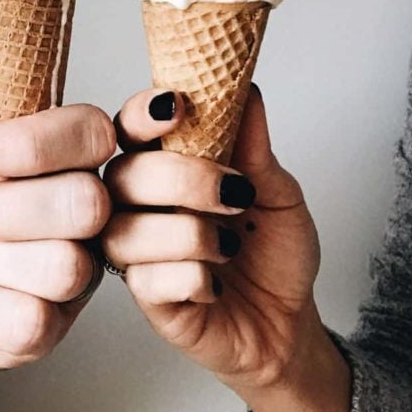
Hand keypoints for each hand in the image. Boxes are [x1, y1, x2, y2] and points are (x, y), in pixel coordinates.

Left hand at [0, 64, 114, 411]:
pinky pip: (30, 322)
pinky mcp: (47, 331)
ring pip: (64, 266)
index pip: (93, 132)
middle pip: (87, 202)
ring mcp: (71, 274)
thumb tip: (23, 40)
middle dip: (6, 207)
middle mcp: (83, 211)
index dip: (33, 144)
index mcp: (65, 156)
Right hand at [102, 86, 349, 411]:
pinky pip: (147, 281)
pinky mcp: (147, 300)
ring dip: (188, 234)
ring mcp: (138, 254)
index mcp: (163, 169)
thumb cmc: (273, 252)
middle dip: (181, 178)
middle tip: (235, 192)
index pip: (128, 130)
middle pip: (122, 177)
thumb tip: (244, 89)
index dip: (140, 115)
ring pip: (126, 230)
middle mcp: (139, 207)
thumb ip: (255, 148)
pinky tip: (216, 283)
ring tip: (229, 246)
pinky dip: (192, 278)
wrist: (289, 322)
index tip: (176, 107)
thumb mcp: (278, 193)